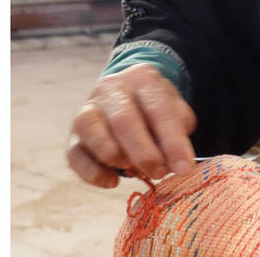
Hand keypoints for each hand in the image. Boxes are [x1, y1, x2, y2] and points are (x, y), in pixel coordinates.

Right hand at [66, 63, 197, 188]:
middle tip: (159, 173)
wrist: (126, 94)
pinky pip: (75, 155)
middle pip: (124, 119)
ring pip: (92, 130)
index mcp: (142, 79)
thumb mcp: (175, 109)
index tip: (185, 168)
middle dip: (144, 153)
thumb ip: (179, 130)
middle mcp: (111, 89)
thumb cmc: (155, 107)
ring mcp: (88, 109)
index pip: (158, 109)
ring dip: (115, 156)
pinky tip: (113, 180)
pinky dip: (93, 173)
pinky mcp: (74, 134)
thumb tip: (177, 161)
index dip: (173, 141)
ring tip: (135, 171)